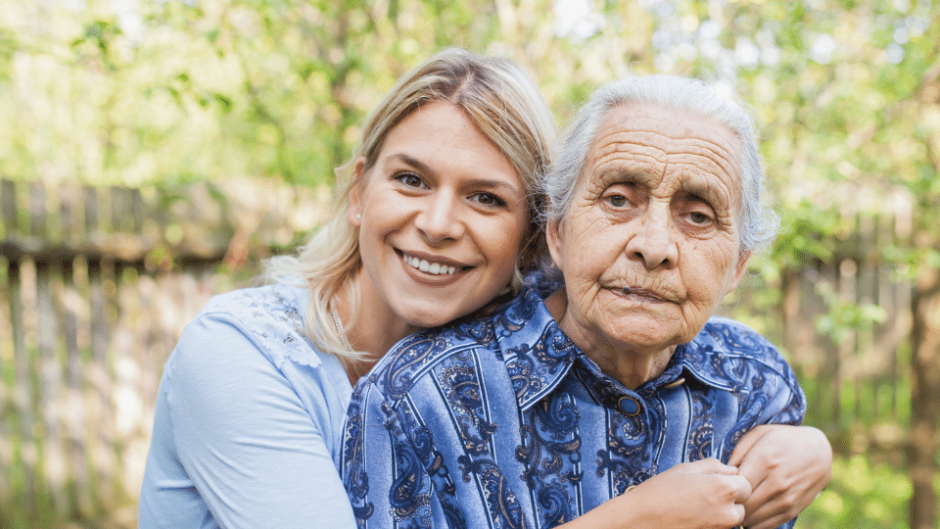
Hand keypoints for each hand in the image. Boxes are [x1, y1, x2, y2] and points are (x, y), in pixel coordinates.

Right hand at [625, 458, 751, 528]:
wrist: (640, 521)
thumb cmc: (659, 492)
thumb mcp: (685, 469)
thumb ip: (714, 466)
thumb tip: (732, 470)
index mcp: (724, 489)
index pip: (746, 484)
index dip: (732, 481)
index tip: (715, 482)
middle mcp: (728, 512)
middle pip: (742, 504)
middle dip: (729, 499)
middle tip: (702, 495)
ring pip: (731, 518)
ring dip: (721, 512)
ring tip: (694, 507)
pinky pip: (719, 528)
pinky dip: (711, 523)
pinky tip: (692, 517)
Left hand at [728, 425, 832, 528]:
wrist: (819, 451)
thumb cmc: (783, 439)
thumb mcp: (759, 433)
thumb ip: (738, 450)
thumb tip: (724, 471)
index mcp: (764, 460)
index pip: (735, 484)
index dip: (724, 487)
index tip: (722, 483)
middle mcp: (776, 482)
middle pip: (742, 504)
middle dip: (731, 503)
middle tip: (728, 497)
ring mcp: (786, 498)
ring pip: (753, 518)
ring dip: (742, 515)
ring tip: (739, 504)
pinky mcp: (794, 509)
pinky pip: (768, 525)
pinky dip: (755, 523)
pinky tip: (752, 512)